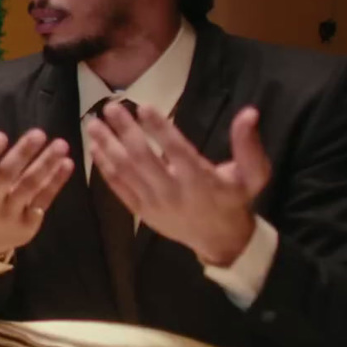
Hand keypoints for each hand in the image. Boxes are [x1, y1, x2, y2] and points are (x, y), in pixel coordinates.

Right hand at [0, 123, 75, 255]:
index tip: (1, 135)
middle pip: (5, 177)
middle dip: (22, 154)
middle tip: (39, 134)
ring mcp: (8, 216)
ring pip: (28, 187)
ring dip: (45, 164)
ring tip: (60, 145)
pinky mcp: (28, 224)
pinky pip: (44, 199)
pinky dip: (56, 181)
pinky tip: (67, 164)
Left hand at [85, 103, 269, 266]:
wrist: (221, 241)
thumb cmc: (236, 200)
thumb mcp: (253, 174)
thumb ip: (249, 145)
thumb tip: (250, 113)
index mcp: (201, 180)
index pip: (177, 150)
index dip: (160, 129)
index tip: (144, 106)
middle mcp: (173, 191)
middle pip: (143, 158)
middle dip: (124, 131)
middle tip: (110, 106)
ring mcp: (153, 203)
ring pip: (125, 171)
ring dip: (107, 146)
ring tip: (93, 123)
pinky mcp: (140, 211)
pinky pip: (118, 188)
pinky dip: (105, 167)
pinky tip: (95, 148)